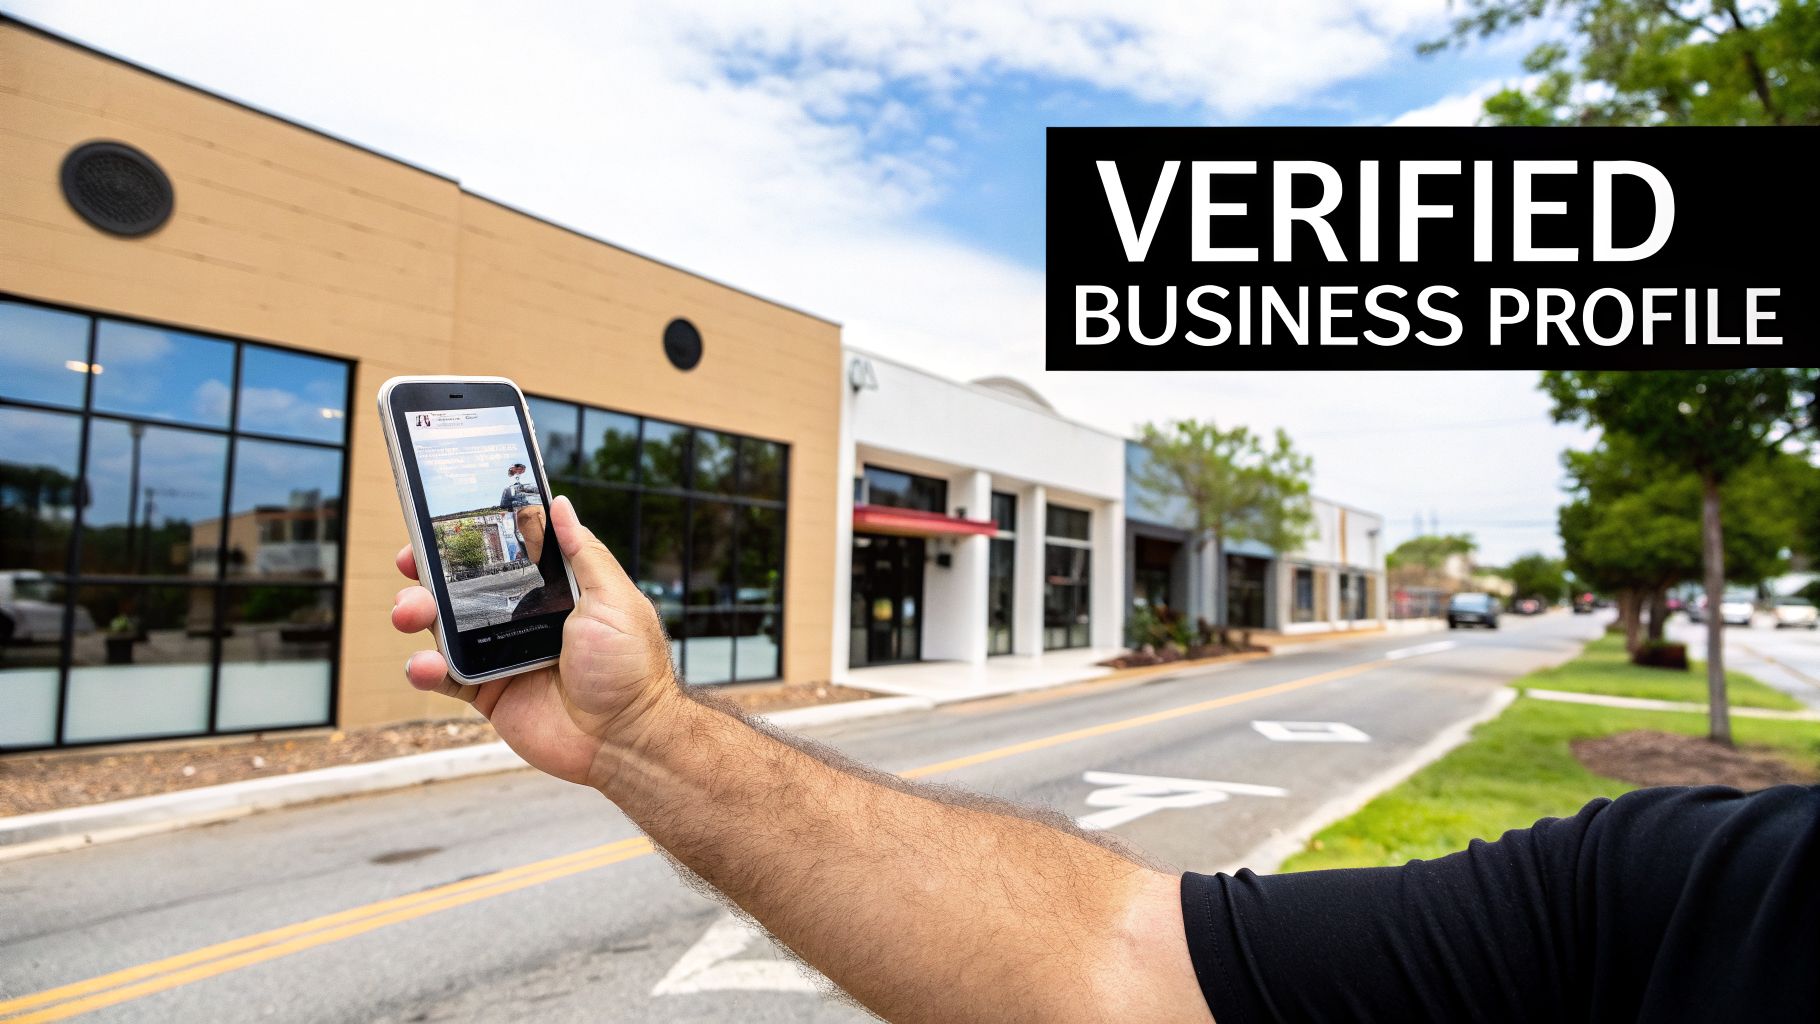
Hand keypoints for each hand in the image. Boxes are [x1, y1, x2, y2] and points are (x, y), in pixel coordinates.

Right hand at [391, 495, 678, 787]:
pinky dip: (425, 668)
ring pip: (445, 628)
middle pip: (462, 590)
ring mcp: (501, 657)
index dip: (468, 543)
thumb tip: (560, 504)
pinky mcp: (488, 693)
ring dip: (418, 614)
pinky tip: (424, 663)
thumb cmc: (629, 667)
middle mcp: (521, 621)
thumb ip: (582, 552)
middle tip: (410, 564)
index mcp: (551, 593)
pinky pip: (445, 676)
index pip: (501, 559)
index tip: (436, 525)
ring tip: (409, 612)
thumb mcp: (613, 598)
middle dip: (429, 574)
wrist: (624, 737)